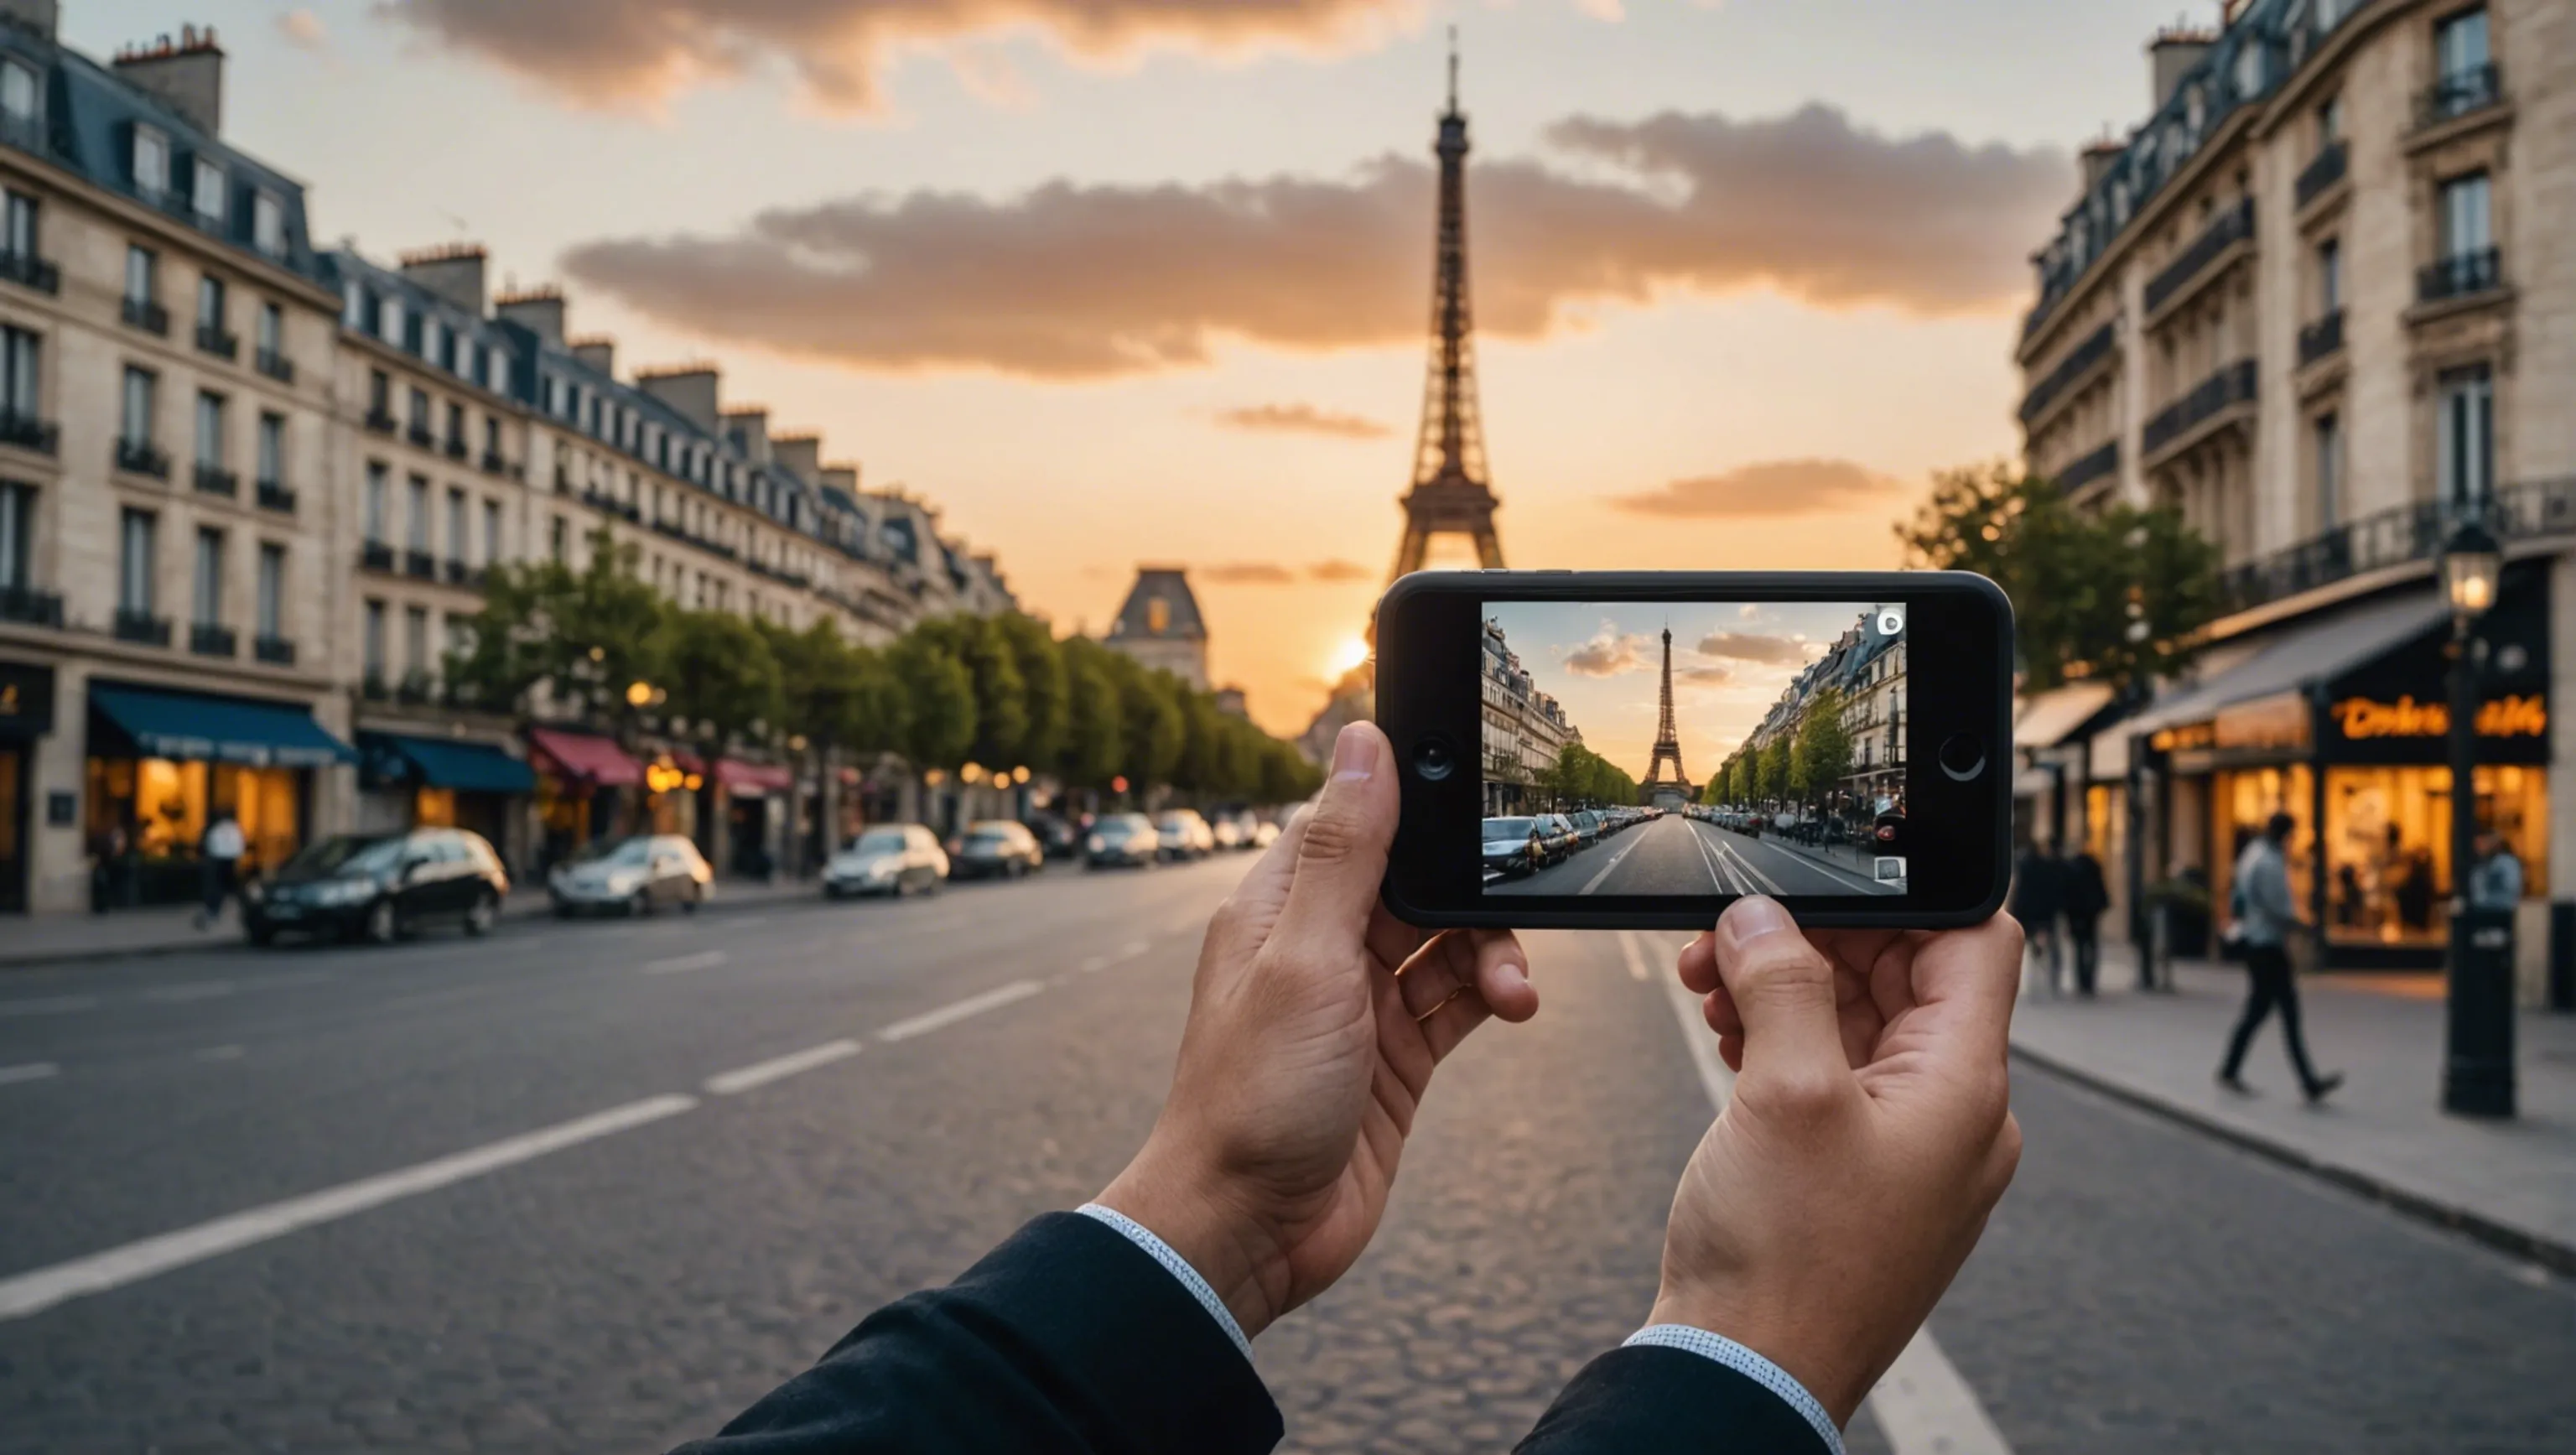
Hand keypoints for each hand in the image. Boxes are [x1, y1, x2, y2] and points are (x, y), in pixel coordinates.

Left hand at [1097, 723, 1538, 1338]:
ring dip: (1492, 950)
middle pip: (1417, 880)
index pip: (1356, 818)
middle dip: (1471, 890)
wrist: (1247, 1229)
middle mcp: (1320, 945)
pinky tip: (1515, 1004)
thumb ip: (1346, 852)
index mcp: (1281, 905)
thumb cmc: (1251, 1097)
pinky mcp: (1395, 1057)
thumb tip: (1364, 742)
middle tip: (1509, 911)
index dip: (1415, 802)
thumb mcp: (1306, 958)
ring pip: (1448, 941)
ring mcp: (1359, 1002)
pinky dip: (1493, 994)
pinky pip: (1458, 1000)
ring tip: (1513, 988)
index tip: (1478, 797)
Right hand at [1651, 899, 2021, 1425]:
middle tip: (1727, 938)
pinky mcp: (1863, 1178)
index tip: (1818, 881)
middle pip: (1908, 979)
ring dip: (1787, 992)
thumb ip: (1781, 983)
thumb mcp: (1783, 1091)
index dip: (1902, 896)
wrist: (1748, 1373)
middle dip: (1815, 943)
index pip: (1972, 942)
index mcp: (1964, 1087)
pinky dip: (1784, 1044)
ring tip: (1708, 989)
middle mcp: (1954, 1117)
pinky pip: (1837, 1080)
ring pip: (1862, 1028)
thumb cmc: (1784, 1254)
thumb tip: (1764, 917)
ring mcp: (1909, 1152)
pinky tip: (1728, 1039)